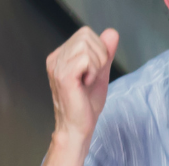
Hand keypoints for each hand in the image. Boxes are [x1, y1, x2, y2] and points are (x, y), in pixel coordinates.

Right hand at [46, 26, 118, 148]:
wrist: (78, 128)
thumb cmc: (86, 106)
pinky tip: (86, 84)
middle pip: (86, 35)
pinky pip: (86, 59)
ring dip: (96, 65)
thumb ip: (106, 53)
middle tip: (93, 77)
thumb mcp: (100, 74)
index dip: (99, 49)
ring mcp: (57, 65)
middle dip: (100, 56)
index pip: (86, 33)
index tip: (94, 71)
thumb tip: (112, 33)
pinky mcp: (63, 75)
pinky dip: (93, 71)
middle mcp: (56, 58)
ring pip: (86, 46)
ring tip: (88, 81)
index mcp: (61, 55)